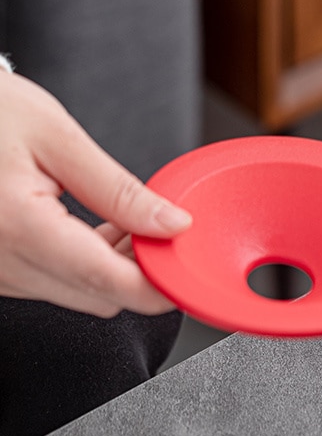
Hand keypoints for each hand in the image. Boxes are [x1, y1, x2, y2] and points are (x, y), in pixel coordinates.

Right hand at [0, 72, 191, 316]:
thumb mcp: (60, 140)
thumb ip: (119, 190)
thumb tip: (172, 224)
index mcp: (19, 227)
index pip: (107, 281)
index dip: (159, 286)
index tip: (189, 271)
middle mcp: (0, 264)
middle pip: (98, 296)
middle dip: (140, 269)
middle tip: (161, 226)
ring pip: (79, 293)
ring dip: (113, 266)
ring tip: (124, 219)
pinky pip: (54, 283)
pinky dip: (85, 263)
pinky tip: (95, 228)